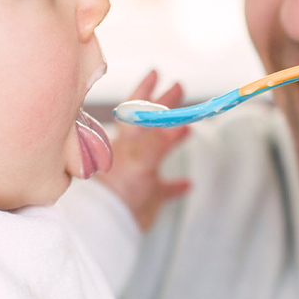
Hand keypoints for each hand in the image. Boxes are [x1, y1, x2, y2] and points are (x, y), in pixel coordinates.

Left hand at [97, 71, 190, 230]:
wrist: (109, 225)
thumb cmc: (118, 191)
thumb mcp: (140, 160)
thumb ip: (159, 141)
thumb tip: (181, 122)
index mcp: (128, 140)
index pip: (136, 108)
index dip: (146, 90)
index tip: (156, 73)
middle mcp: (133, 153)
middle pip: (151, 123)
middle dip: (164, 105)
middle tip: (179, 88)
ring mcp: (141, 173)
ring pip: (159, 151)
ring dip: (173, 139)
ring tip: (189, 129)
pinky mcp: (148, 196)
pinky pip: (165, 188)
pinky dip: (176, 185)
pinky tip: (188, 184)